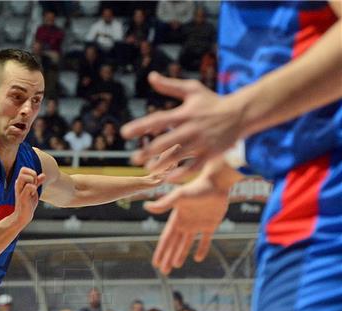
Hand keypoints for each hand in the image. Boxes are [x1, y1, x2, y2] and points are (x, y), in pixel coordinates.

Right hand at [11, 167, 46, 227]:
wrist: (23, 216)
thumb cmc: (27, 204)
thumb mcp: (33, 191)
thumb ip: (37, 182)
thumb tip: (43, 175)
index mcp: (20, 182)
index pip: (24, 169)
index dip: (31, 172)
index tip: (34, 182)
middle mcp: (18, 184)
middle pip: (23, 170)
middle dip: (32, 175)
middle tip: (34, 185)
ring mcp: (19, 190)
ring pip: (23, 177)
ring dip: (32, 181)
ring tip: (32, 189)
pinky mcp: (22, 197)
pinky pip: (29, 186)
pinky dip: (33, 189)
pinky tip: (32, 195)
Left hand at [121, 73, 244, 181]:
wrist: (242, 113)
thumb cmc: (212, 102)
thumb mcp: (192, 90)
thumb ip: (170, 86)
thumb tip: (151, 77)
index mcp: (184, 114)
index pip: (158, 120)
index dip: (141, 126)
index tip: (124, 133)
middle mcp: (191, 129)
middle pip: (166, 142)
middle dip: (148, 151)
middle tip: (132, 158)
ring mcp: (201, 142)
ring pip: (178, 156)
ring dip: (162, 164)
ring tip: (148, 169)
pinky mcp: (210, 153)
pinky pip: (194, 166)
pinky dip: (182, 173)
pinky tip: (169, 178)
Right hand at [145, 159, 232, 274]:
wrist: (217, 182)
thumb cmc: (197, 187)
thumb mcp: (179, 196)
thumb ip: (164, 204)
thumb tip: (146, 207)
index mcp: (176, 219)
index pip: (166, 239)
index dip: (160, 252)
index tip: (155, 264)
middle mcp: (185, 223)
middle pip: (174, 245)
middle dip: (168, 258)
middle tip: (164, 272)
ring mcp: (197, 224)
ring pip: (187, 244)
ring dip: (180, 255)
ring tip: (175, 266)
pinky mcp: (211, 224)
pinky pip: (205, 240)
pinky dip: (202, 249)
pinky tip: (197, 258)